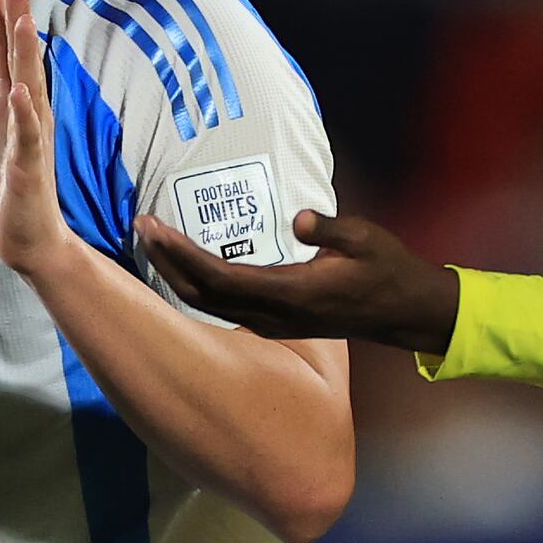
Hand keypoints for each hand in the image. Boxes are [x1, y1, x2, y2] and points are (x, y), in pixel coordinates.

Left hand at [0, 0, 80, 276]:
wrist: (22, 238)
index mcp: (11, 105)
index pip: (4, 52)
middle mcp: (26, 114)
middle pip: (21, 59)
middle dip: (16, 20)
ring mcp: (30, 139)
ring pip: (31, 89)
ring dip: (26, 56)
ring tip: (22, 20)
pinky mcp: (29, 168)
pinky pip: (27, 137)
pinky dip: (25, 114)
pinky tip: (20, 91)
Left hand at [140, 198, 464, 355]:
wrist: (402, 311)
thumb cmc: (386, 269)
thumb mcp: (365, 240)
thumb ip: (330, 229)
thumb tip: (301, 218)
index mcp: (292, 295)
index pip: (221, 277)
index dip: (183, 254)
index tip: (155, 226)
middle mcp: (274, 316)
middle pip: (202, 294)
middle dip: (166, 260)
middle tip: (139, 225)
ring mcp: (271, 324)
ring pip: (207, 305)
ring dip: (174, 273)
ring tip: (152, 241)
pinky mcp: (273, 323)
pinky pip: (220, 307)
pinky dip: (194, 285)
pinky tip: (181, 265)